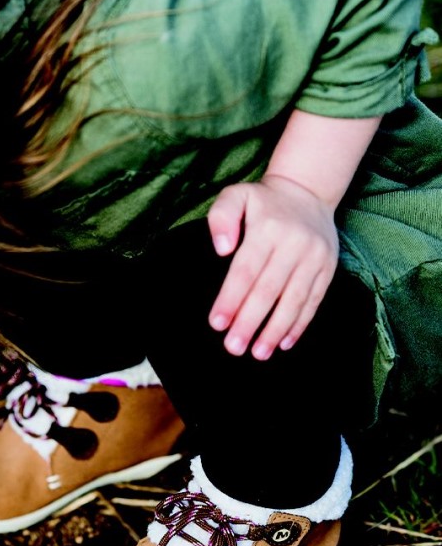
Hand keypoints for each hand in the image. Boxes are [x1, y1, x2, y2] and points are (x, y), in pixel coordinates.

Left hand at [206, 174, 338, 359]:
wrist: (306, 192)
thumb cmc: (261, 202)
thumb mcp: (236, 195)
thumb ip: (222, 217)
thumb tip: (222, 248)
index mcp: (267, 229)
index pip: (246, 270)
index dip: (231, 299)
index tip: (217, 324)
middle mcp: (294, 244)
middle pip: (269, 290)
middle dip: (250, 321)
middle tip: (233, 347)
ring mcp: (315, 257)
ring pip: (294, 300)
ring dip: (276, 330)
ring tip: (259, 353)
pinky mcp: (328, 267)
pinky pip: (314, 300)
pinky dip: (299, 324)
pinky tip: (285, 343)